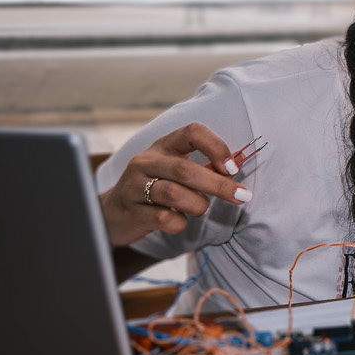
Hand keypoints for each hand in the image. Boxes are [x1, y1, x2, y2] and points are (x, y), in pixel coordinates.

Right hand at [99, 123, 248, 247]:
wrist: (113, 213)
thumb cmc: (156, 188)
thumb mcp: (177, 171)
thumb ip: (206, 167)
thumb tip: (239, 163)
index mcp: (163, 146)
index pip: (192, 132)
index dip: (216, 147)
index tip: (232, 168)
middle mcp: (146, 161)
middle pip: (186, 170)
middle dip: (219, 185)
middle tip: (242, 196)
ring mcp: (134, 186)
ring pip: (174, 194)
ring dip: (198, 205)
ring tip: (201, 208)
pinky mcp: (130, 211)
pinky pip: (163, 218)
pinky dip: (180, 222)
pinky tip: (178, 220)